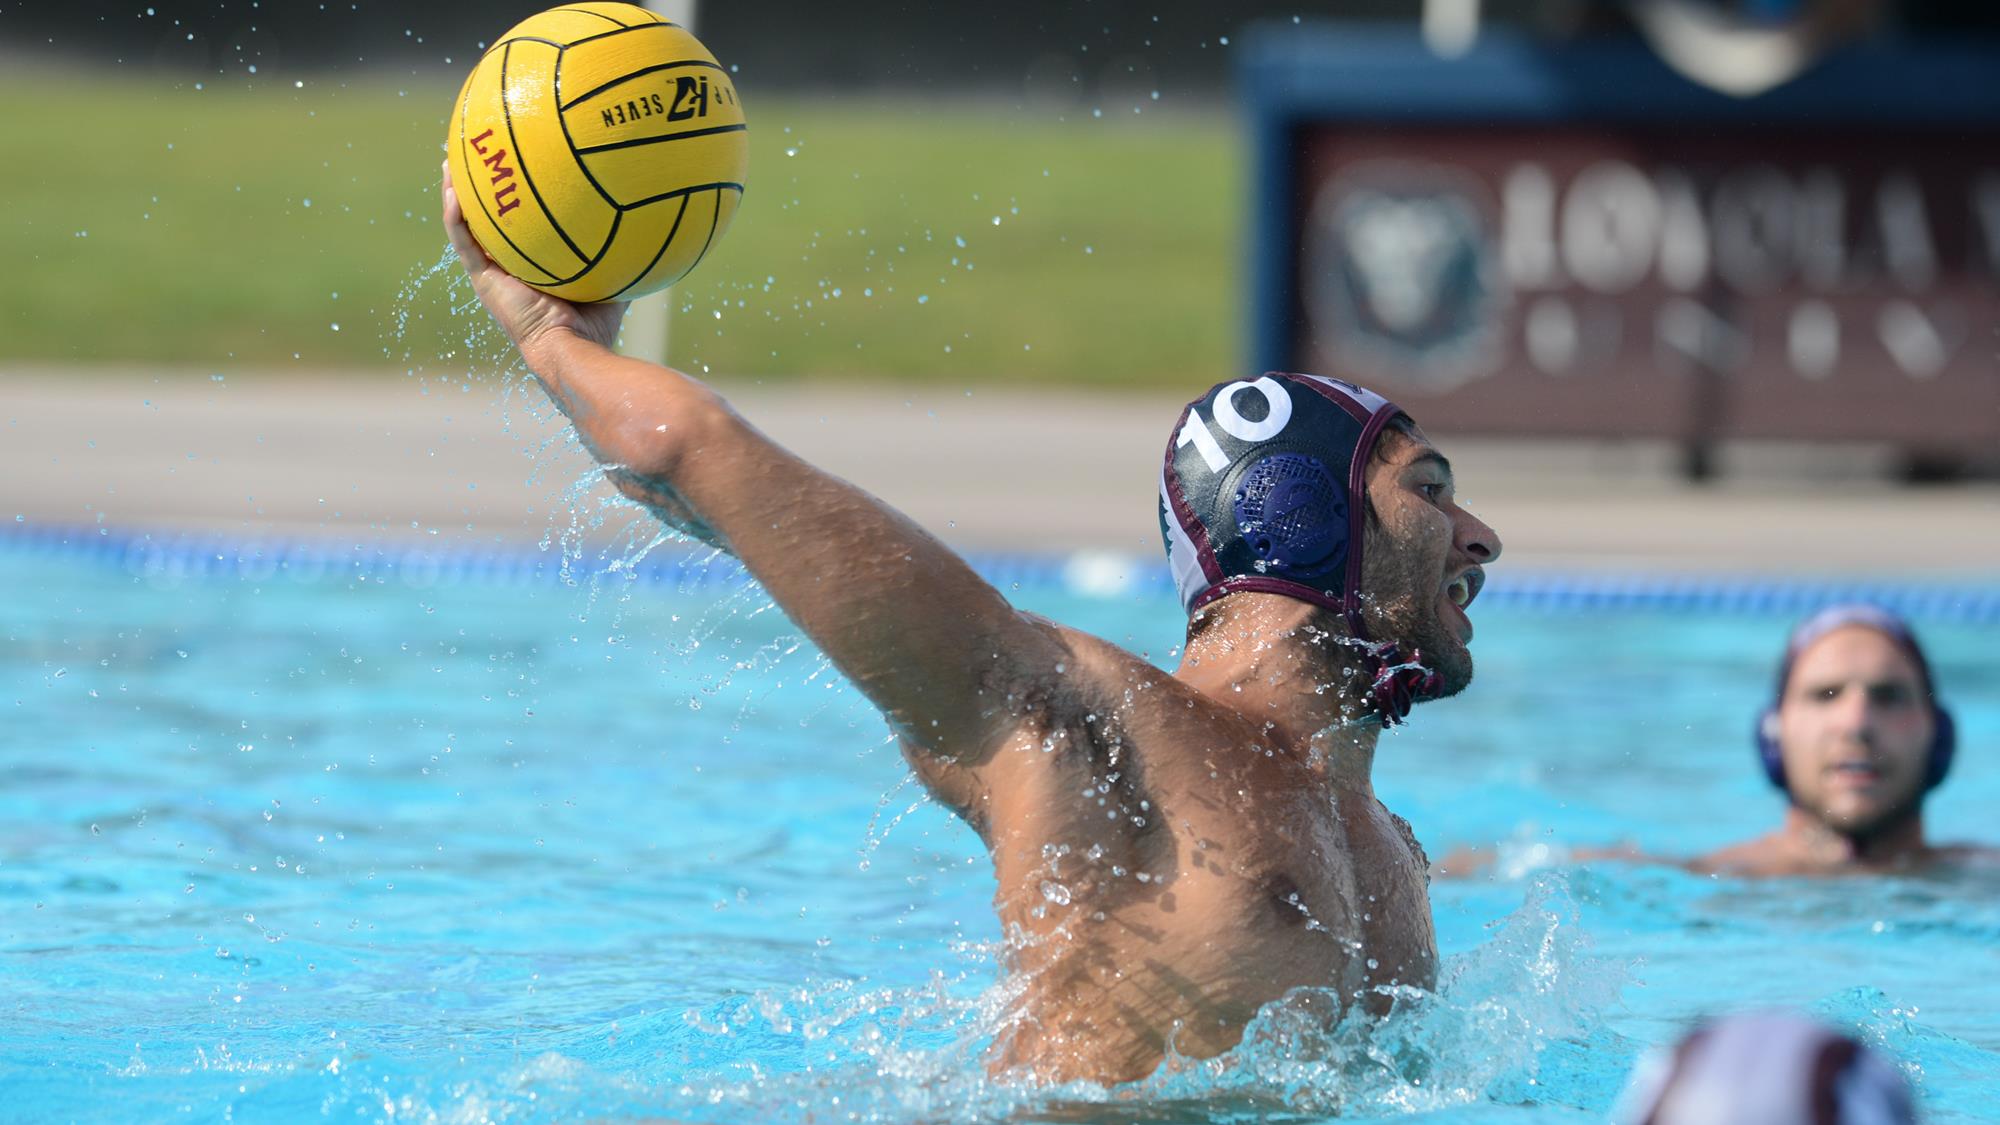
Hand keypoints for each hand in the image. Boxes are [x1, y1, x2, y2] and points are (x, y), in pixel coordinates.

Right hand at [440, 161, 627, 366]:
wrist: (570, 347)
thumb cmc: (595, 325)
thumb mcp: (611, 279)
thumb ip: (621, 255)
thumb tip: (649, 228)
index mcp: (530, 268)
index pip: (517, 229)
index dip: (511, 203)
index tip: (512, 172)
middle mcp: (506, 269)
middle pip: (485, 221)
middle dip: (476, 189)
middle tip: (471, 157)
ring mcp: (491, 275)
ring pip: (465, 226)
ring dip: (455, 194)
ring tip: (449, 163)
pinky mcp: (483, 280)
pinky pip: (464, 242)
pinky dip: (455, 217)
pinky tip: (452, 192)